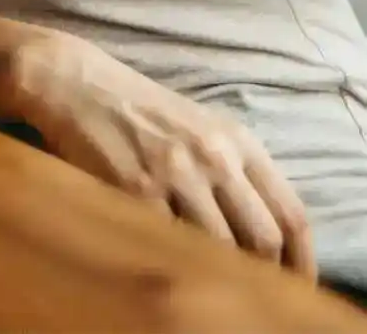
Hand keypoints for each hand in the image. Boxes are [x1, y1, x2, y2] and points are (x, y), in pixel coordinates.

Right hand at [9, 29, 313, 274]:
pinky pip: (166, 240)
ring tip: (208, 283)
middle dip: (262, 275)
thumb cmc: (142, 111)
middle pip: (261, 238)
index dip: (301, 261)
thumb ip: (237, 174)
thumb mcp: (203, 130)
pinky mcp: (133, 186)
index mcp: (239, 142)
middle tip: (251, 296)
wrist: (78, 83)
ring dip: (215, 272)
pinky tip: (166, 264)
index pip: (291, 215)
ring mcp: (174, 173)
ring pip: (217, 246)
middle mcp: (214, 157)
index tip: (296, 286)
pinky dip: (172, 260)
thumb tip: (263, 239)